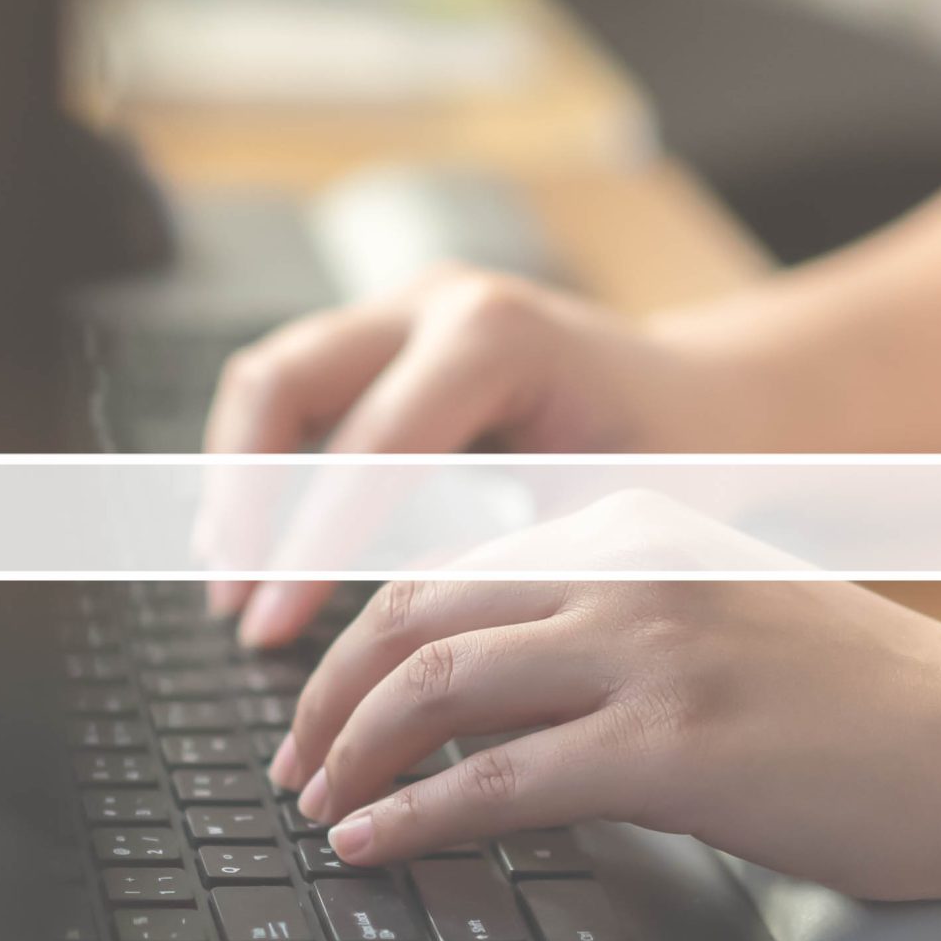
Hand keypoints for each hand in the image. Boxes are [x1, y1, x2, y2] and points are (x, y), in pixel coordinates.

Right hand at [199, 267, 759, 645]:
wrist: (711, 397)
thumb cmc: (680, 455)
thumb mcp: (602, 519)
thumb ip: (500, 563)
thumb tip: (395, 638)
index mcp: (498, 335)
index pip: (367, 448)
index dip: (309, 546)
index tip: (274, 625)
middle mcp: (440, 301)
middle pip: (284, 381)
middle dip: (245, 499)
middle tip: (236, 602)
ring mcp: (406, 309)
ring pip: (271, 377)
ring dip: (238, 481)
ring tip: (229, 580)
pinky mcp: (389, 336)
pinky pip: (296, 390)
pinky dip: (262, 465)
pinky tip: (253, 544)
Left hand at [265, 515, 940, 901]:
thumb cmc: (880, 705)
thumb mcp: (734, 620)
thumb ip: (623, 630)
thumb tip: (507, 695)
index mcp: (640, 529)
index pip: (454, 570)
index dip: (367, 638)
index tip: (329, 699)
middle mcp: (632, 570)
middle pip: (417, 615)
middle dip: (331, 692)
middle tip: (297, 758)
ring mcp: (649, 654)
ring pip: (437, 686)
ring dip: (353, 753)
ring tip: (319, 805)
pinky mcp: (669, 748)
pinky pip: (495, 781)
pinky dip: (414, 814)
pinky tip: (375, 841)